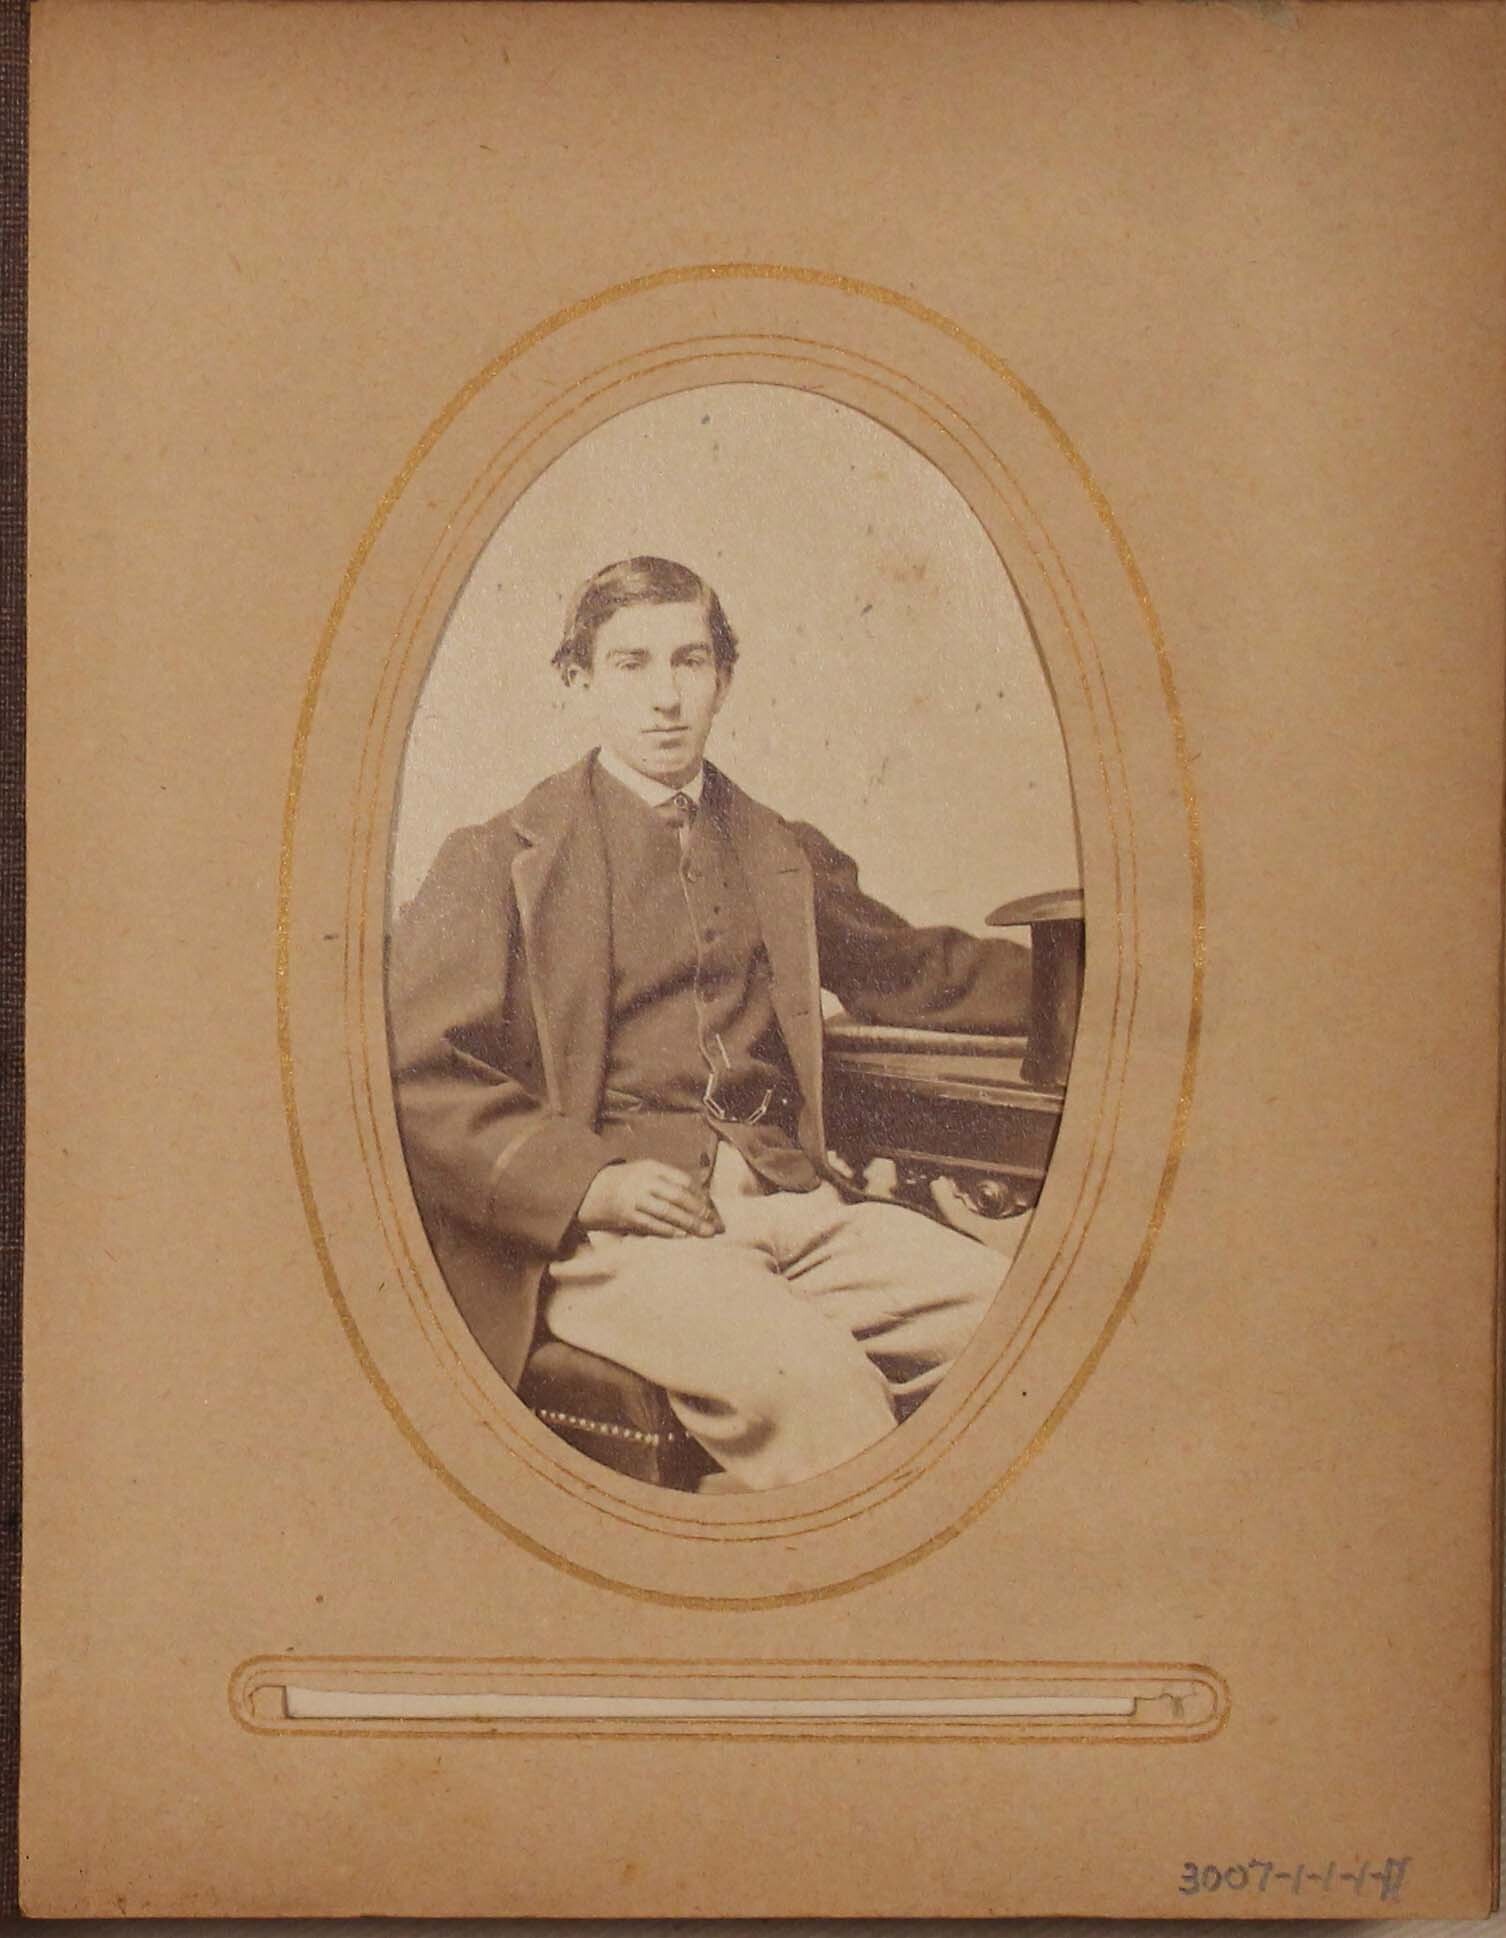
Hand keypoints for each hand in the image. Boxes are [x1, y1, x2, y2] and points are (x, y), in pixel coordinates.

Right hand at [576, 1160, 722, 1238]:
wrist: (588, 1189)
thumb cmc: (626, 1183)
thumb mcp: (645, 1174)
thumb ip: (668, 1183)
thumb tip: (702, 1201)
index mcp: (652, 1167)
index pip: (684, 1180)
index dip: (702, 1196)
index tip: (715, 1210)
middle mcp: (644, 1180)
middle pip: (679, 1196)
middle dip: (701, 1212)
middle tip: (716, 1225)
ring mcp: (634, 1197)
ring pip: (668, 1211)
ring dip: (690, 1223)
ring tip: (706, 1234)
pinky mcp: (625, 1214)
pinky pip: (651, 1224)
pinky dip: (668, 1230)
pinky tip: (682, 1236)